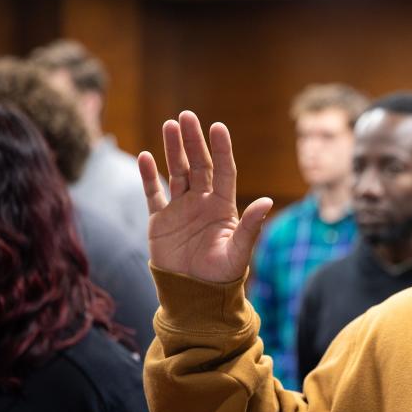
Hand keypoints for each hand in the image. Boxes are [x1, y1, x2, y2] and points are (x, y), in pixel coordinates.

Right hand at [138, 110, 271, 282]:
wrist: (195, 295)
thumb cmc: (222, 276)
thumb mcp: (239, 252)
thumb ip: (250, 227)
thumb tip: (267, 201)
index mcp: (223, 207)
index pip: (223, 171)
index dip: (221, 149)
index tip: (217, 127)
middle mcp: (202, 203)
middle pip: (198, 165)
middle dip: (193, 141)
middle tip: (186, 116)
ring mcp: (180, 209)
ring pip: (176, 172)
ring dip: (172, 150)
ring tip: (169, 125)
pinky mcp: (160, 220)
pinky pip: (153, 193)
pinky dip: (148, 176)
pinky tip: (144, 156)